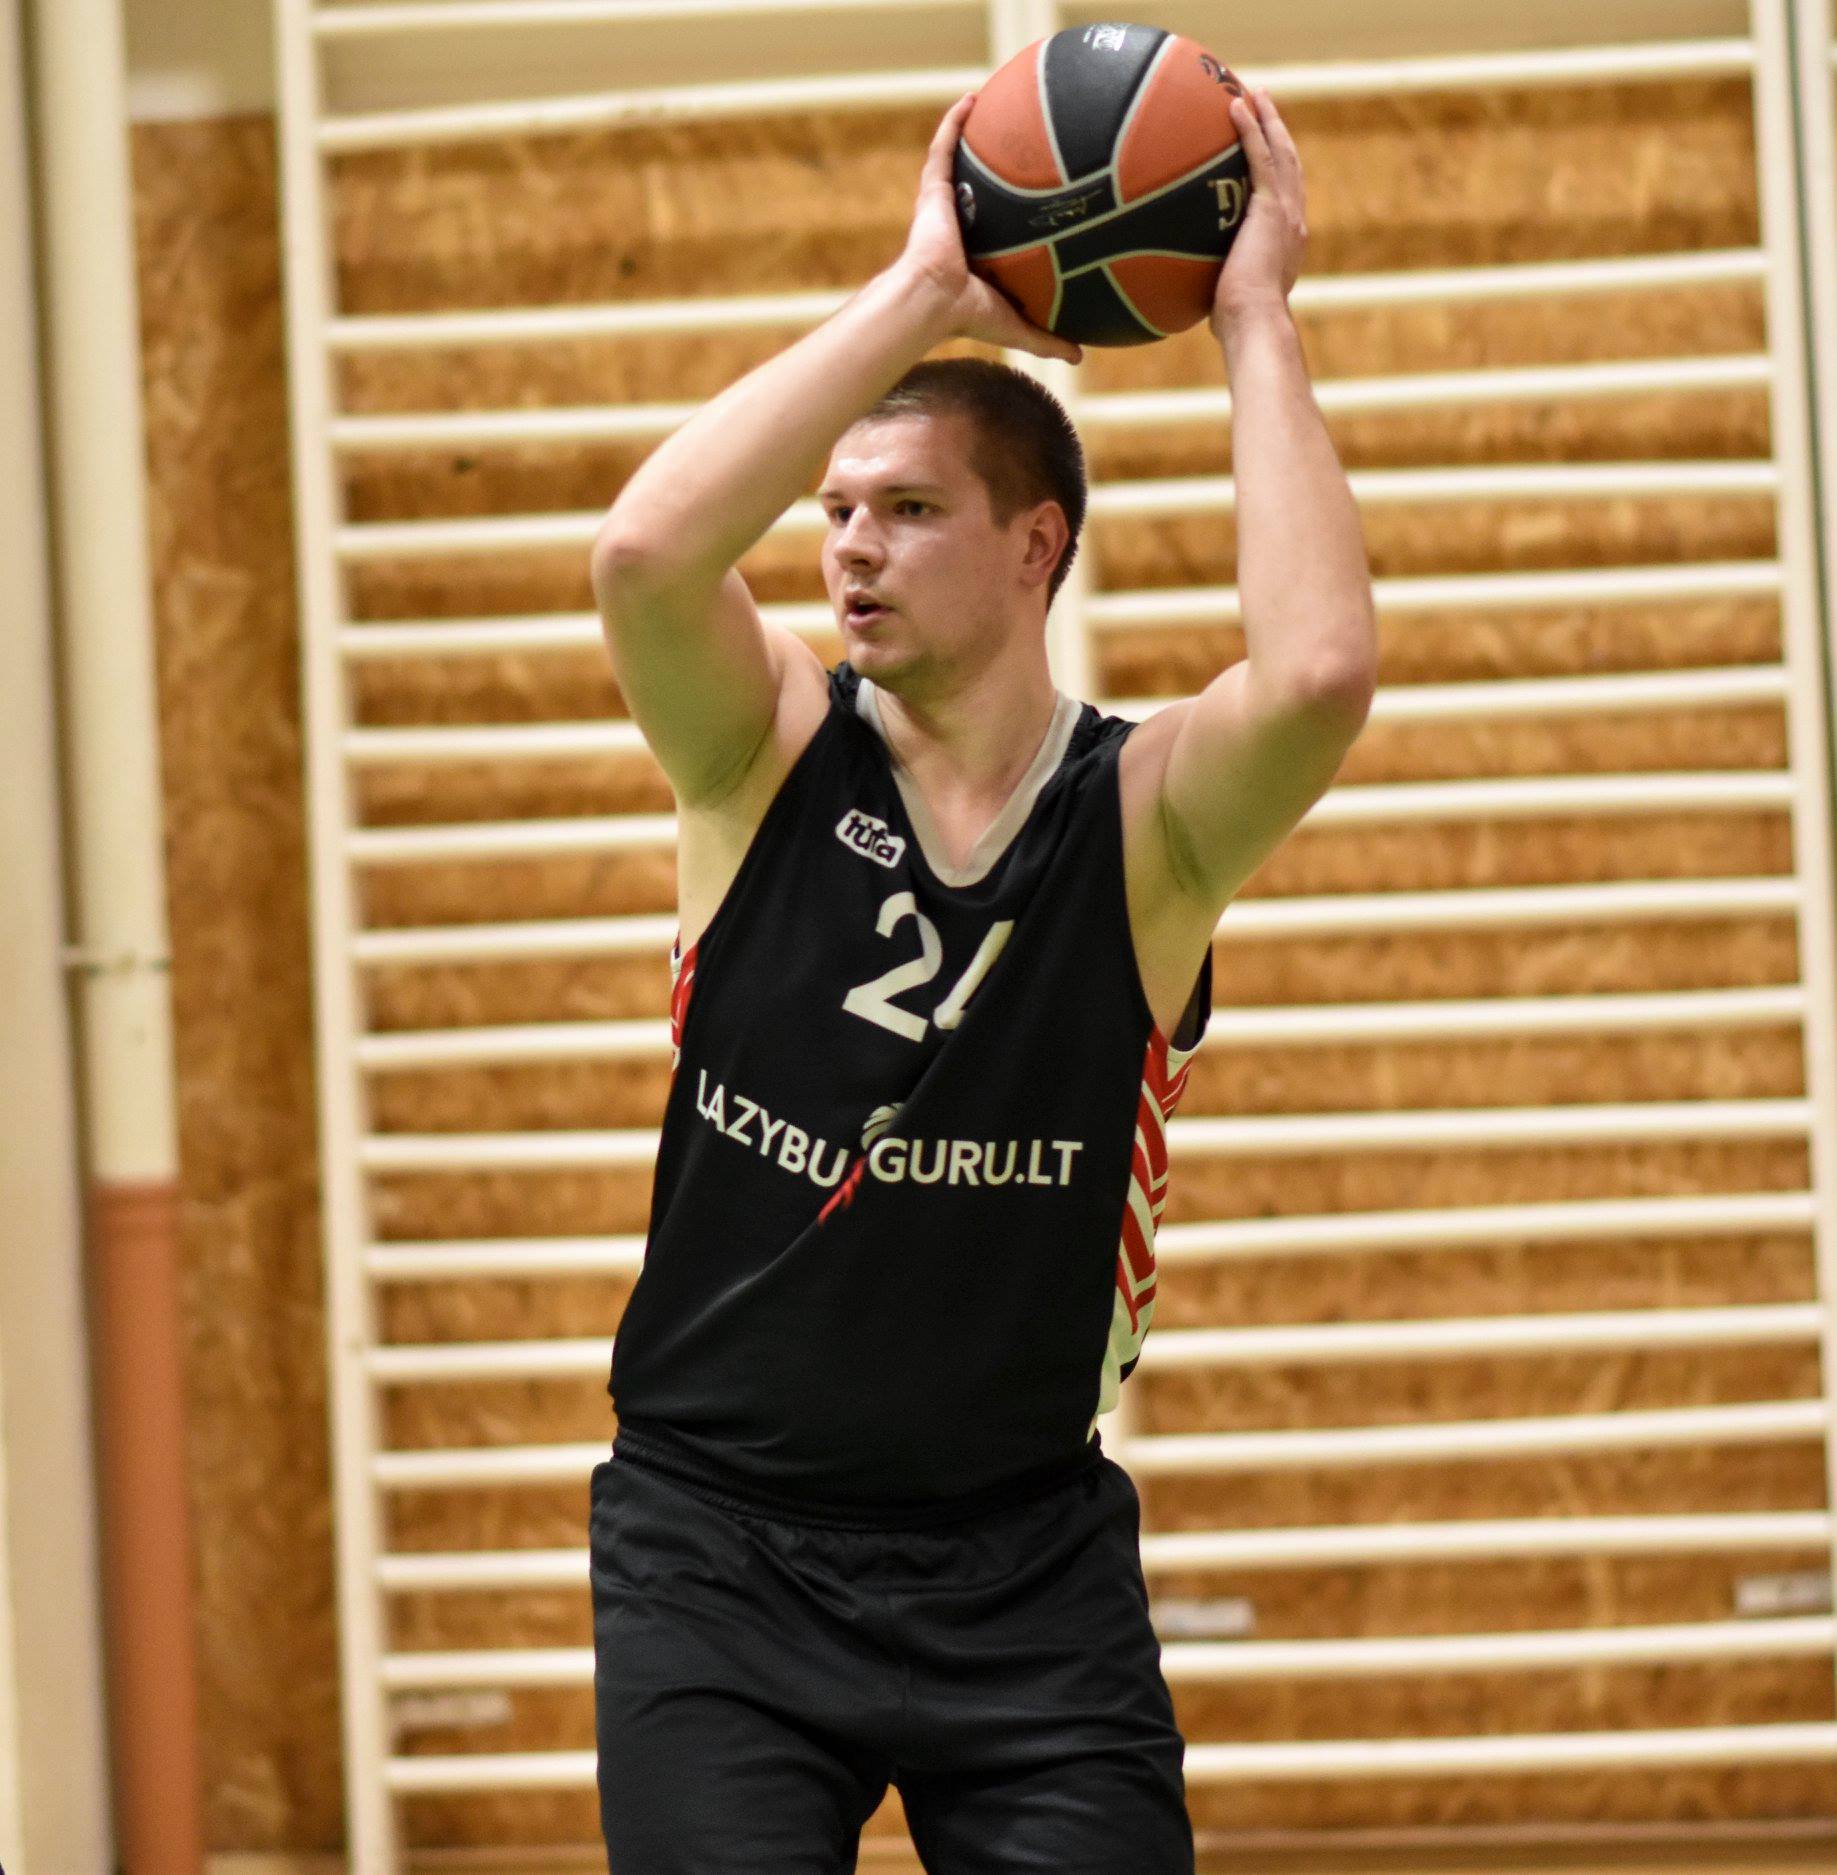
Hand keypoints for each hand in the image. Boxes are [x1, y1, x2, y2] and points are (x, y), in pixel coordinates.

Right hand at [894, 94, 1083, 365]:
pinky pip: (943, 147)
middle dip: (994, 165)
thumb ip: (1048, 340)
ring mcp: (944, 205)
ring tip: (992, 103)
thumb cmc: (968, 317)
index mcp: (977, 253)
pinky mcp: (932, 191)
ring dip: (971, 132)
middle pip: (979, 187)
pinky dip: (955, 121)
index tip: (1035, 194)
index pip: (998, 226)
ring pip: (958, 161)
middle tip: (1019, 143)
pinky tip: (972, 98)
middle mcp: (960, 224)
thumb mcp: (1018, 327)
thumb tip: (1081, 358)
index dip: (1013, 209)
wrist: (932, 302)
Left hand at [1212, 87, 1306, 332]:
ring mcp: (1285, 213)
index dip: (1280, 169)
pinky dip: (1251, 130)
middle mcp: (1293, 222)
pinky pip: (1261, 158)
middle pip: (1290, 164)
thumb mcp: (1230, 301)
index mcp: (1287, 242)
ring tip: (1255, 94)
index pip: (1286, 196)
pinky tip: (1237, 107)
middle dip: (1278, 132)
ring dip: (1268, 120)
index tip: (1269, 150)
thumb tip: (1187, 296)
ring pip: (1280, 153)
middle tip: (1266, 106)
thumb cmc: (1239, 326)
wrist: (1255, 324)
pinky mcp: (1270, 209)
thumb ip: (1218, 286)